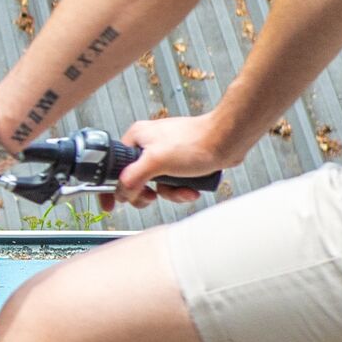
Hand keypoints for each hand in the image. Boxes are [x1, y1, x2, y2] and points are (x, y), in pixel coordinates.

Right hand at [112, 112, 238, 206]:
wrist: (228, 140)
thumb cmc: (197, 142)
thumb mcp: (156, 162)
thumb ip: (132, 179)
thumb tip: (121, 193)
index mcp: (137, 138)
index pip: (115, 166)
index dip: (113, 187)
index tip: (114, 203)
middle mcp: (149, 145)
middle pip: (136, 180)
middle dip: (149, 193)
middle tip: (153, 196)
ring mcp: (165, 154)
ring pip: (157, 185)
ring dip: (170, 193)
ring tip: (182, 189)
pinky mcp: (181, 162)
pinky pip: (172, 184)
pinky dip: (181, 190)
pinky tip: (191, 188)